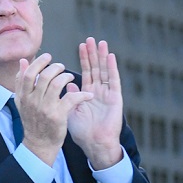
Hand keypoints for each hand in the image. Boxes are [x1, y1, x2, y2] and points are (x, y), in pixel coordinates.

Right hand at [12, 53, 88, 166]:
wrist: (39, 143)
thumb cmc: (33, 121)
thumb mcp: (22, 101)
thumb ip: (21, 81)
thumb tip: (23, 62)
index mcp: (22, 96)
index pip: (28, 74)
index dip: (39, 62)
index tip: (48, 57)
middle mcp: (32, 101)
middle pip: (44, 76)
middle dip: (55, 67)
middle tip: (62, 67)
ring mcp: (45, 108)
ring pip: (57, 84)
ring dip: (66, 77)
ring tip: (70, 77)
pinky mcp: (58, 115)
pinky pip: (71, 98)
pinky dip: (81, 94)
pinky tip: (86, 94)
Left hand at [65, 38, 125, 168]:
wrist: (94, 143)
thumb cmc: (82, 131)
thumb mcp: (71, 111)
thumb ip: (70, 96)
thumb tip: (68, 83)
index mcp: (87, 93)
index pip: (86, 72)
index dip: (84, 59)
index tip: (81, 45)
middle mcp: (98, 91)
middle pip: (96, 68)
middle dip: (93, 54)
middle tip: (90, 39)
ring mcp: (108, 93)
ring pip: (105, 71)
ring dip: (102, 57)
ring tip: (100, 42)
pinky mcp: (115, 98)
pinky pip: (113, 80)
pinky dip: (112, 68)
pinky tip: (110, 56)